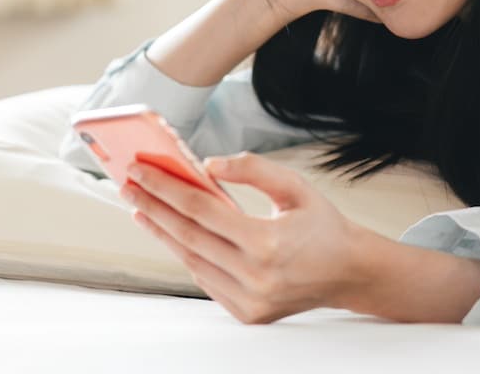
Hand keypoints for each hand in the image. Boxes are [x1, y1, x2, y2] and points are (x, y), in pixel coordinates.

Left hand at [120, 152, 369, 323]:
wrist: (349, 272)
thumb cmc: (323, 226)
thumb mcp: (295, 186)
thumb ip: (252, 169)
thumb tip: (208, 164)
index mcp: (267, 243)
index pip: (201, 210)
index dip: (165, 188)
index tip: (141, 171)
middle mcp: (255, 277)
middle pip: (187, 236)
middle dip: (153, 207)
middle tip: (130, 186)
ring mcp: (250, 301)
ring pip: (191, 261)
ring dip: (163, 233)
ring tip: (143, 208)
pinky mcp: (247, 313)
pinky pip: (205, 280)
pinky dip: (186, 255)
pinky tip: (172, 233)